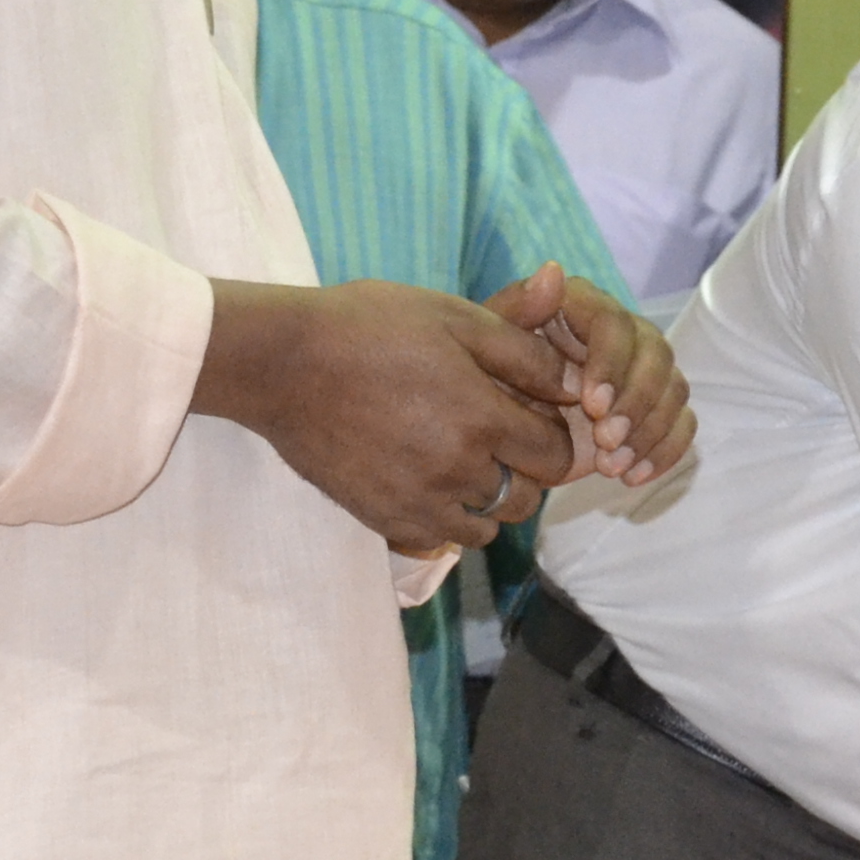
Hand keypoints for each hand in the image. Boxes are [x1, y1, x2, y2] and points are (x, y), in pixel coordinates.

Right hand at [196, 278, 586, 551]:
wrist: (283, 362)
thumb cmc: (370, 328)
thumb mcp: (457, 319)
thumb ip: (525, 354)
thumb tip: (577, 383)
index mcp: (481, 419)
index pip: (556, 456)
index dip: (552, 435)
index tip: (530, 415)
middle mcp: (455, 470)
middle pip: (526, 498)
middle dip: (525, 472)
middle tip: (498, 438)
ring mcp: (416, 502)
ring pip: (484, 527)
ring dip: (487, 500)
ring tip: (462, 460)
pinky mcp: (381, 519)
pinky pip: (437, 540)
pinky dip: (445, 519)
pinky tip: (427, 480)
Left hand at [489, 260, 692, 487]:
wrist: (494, 429)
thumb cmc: (484, 378)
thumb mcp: (488, 345)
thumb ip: (518, 309)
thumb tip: (553, 273)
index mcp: (584, 308)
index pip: (617, 323)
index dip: (613, 364)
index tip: (592, 406)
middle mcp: (621, 334)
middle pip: (657, 355)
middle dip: (637, 403)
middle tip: (607, 442)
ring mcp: (641, 373)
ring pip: (674, 389)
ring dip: (650, 431)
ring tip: (612, 467)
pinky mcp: (651, 411)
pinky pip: (682, 424)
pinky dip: (666, 451)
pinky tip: (634, 476)